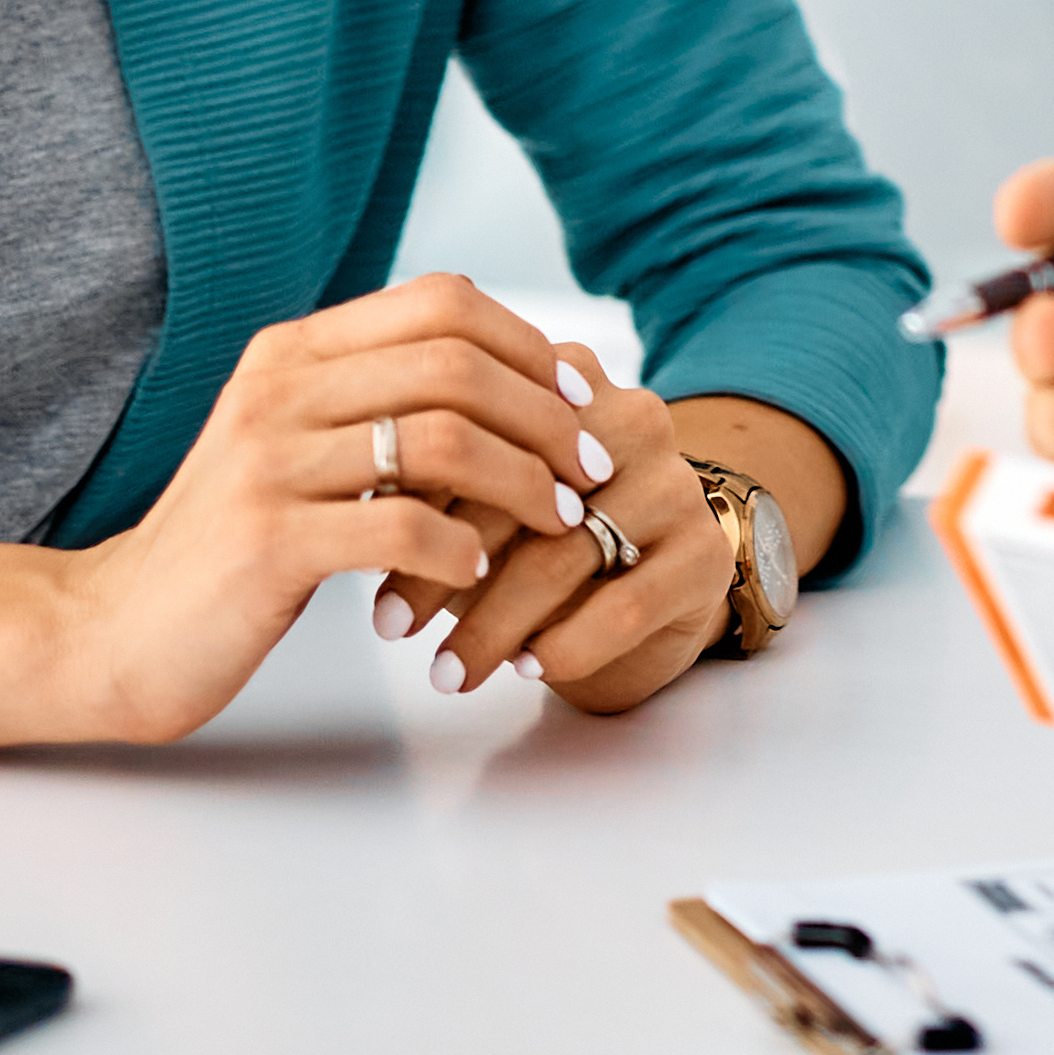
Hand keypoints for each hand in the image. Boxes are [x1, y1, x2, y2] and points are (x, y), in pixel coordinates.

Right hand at [40, 274, 605, 744]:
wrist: (114, 631)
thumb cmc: (232, 544)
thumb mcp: (299, 448)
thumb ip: (379, 403)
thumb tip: (518, 380)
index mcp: (292, 352)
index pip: (441, 301)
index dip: (526, 343)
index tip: (578, 397)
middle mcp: (278, 390)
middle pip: (456, 363)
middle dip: (547, 414)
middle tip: (592, 466)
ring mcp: (267, 462)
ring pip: (442, 439)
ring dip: (523, 482)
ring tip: (560, 520)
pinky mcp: (265, 540)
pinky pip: (399, 525)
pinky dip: (460, 548)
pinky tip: (476, 572)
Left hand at [372, 343, 722, 713]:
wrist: (658, 591)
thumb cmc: (544, 544)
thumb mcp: (482, 503)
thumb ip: (431, 485)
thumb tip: (348, 499)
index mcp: (568, 383)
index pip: (483, 424)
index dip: (413, 488)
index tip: (355, 545)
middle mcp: (631, 419)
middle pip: (522, 489)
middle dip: (444, 563)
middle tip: (386, 624)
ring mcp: (676, 484)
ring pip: (568, 553)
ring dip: (495, 622)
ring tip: (445, 671)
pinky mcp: (705, 553)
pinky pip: (628, 602)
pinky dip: (567, 643)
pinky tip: (528, 669)